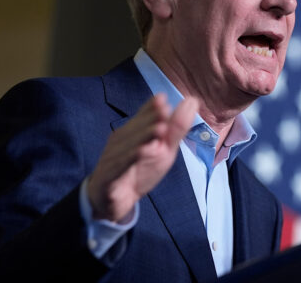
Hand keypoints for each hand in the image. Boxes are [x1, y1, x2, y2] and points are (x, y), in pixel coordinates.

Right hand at [87, 94, 198, 221]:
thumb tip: (192, 100)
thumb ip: (176, 128)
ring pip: (128, 146)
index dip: (151, 108)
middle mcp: (120, 141)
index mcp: (133, 132)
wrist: (114, 202)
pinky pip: (119, 167)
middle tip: (164, 109)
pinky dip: (130, 159)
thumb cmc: (139, 170)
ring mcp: (112, 158)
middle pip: (136, 129)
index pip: (142, 117)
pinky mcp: (108, 177)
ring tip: (160, 129)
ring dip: (143, 136)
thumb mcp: (164, 150)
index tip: (163, 98)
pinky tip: (141, 152)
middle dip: (150, 118)